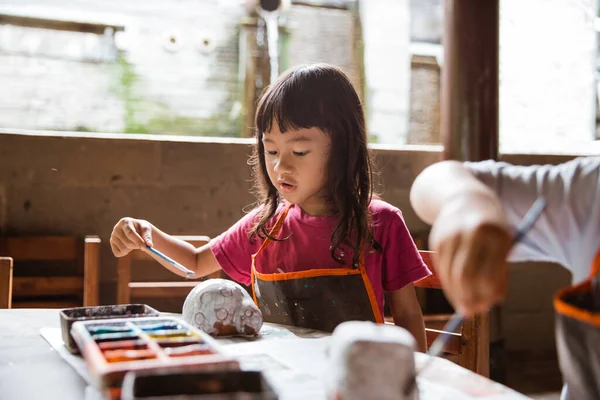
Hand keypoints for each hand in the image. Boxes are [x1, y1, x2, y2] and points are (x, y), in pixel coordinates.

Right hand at [110, 217, 153, 256]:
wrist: (136, 230)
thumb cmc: (142, 229)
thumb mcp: (146, 230)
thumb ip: (148, 237)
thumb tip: (149, 245)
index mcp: (125, 221)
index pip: (130, 233)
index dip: (138, 241)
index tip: (145, 248)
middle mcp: (116, 228)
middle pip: (127, 243)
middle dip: (137, 245)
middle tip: (142, 244)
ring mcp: (113, 236)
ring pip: (123, 249)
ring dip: (132, 249)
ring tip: (134, 242)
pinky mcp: (112, 244)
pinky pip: (118, 253)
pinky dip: (125, 253)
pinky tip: (128, 246)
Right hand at [429, 193, 511, 315]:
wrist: (466, 198)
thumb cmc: (491, 228)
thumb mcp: (503, 246)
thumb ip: (499, 274)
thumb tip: (489, 303)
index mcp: (495, 235)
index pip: (487, 274)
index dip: (485, 295)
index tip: (485, 307)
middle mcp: (470, 233)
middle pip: (465, 275)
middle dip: (467, 297)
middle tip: (470, 311)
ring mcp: (450, 234)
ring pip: (450, 274)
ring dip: (456, 293)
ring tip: (464, 304)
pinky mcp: (436, 238)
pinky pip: (441, 268)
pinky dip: (448, 282)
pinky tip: (455, 288)